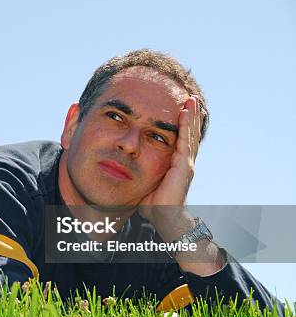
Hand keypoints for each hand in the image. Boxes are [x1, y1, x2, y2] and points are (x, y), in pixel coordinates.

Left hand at [138, 96, 202, 227]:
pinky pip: (185, 142)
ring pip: (190, 134)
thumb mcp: (145, 182)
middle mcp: (184, 162)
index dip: (183, 124)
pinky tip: (185, 113)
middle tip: (191, 97)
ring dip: (191, 115)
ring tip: (192, 99)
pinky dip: (185, 126)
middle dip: (191, 114)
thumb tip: (124, 164)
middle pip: (189, 132)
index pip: (180, 138)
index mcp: (175, 164)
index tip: (183, 108)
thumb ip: (139, 171)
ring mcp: (186, 163)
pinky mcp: (184, 167)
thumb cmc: (153, 205)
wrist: (164, 219)